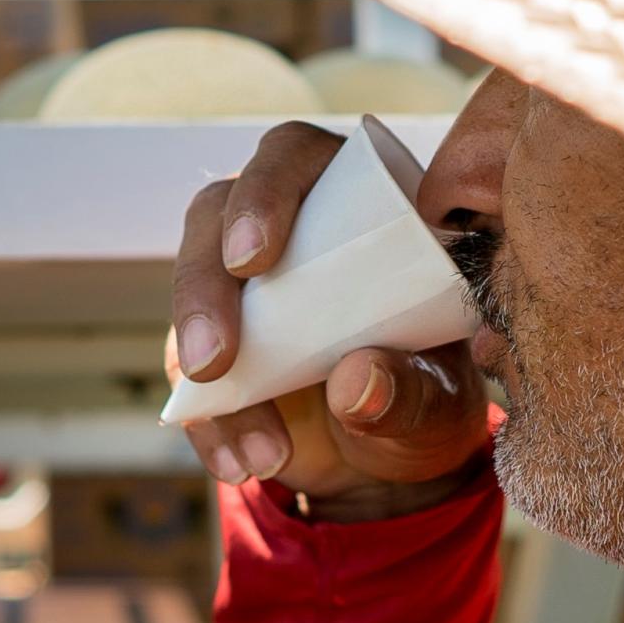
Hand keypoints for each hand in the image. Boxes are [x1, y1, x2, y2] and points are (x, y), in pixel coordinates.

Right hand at [169, 120, 489, 515]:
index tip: (253, 260)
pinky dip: (207, 426)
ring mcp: (236, 288)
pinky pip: (185, 376)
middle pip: (214, 217)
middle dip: (205, 285)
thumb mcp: (438, 403)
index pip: (292, 158)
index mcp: (352, 200)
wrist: (397, 460)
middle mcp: (283, 229)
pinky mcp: (207, 346)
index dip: (263, 194)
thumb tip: (357, 383)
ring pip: (189, 293)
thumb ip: (411, 392)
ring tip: (259, 447)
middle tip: (218, 357)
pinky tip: (239, 465)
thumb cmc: (430, 396)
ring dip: (202, 369)